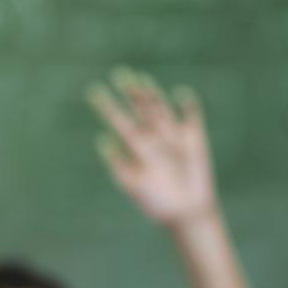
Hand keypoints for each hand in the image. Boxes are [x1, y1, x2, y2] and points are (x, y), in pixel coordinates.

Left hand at [89, 67, 213, 224]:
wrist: (186, 213)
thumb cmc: (154, 201)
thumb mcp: (132, 185)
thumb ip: (118, 165)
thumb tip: (103, 139)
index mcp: (134, 146)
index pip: (118, 120)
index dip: (107, 106)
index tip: (94, 91)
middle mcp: (152, 136)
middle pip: (139, 109)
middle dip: (131, 93)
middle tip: (120, 74)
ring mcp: (172, 135)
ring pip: (161, 109)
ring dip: (152, 95)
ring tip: (141, 81)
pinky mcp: (194, 138)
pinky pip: (191, 117)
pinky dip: (187, 105)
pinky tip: (181, 94)